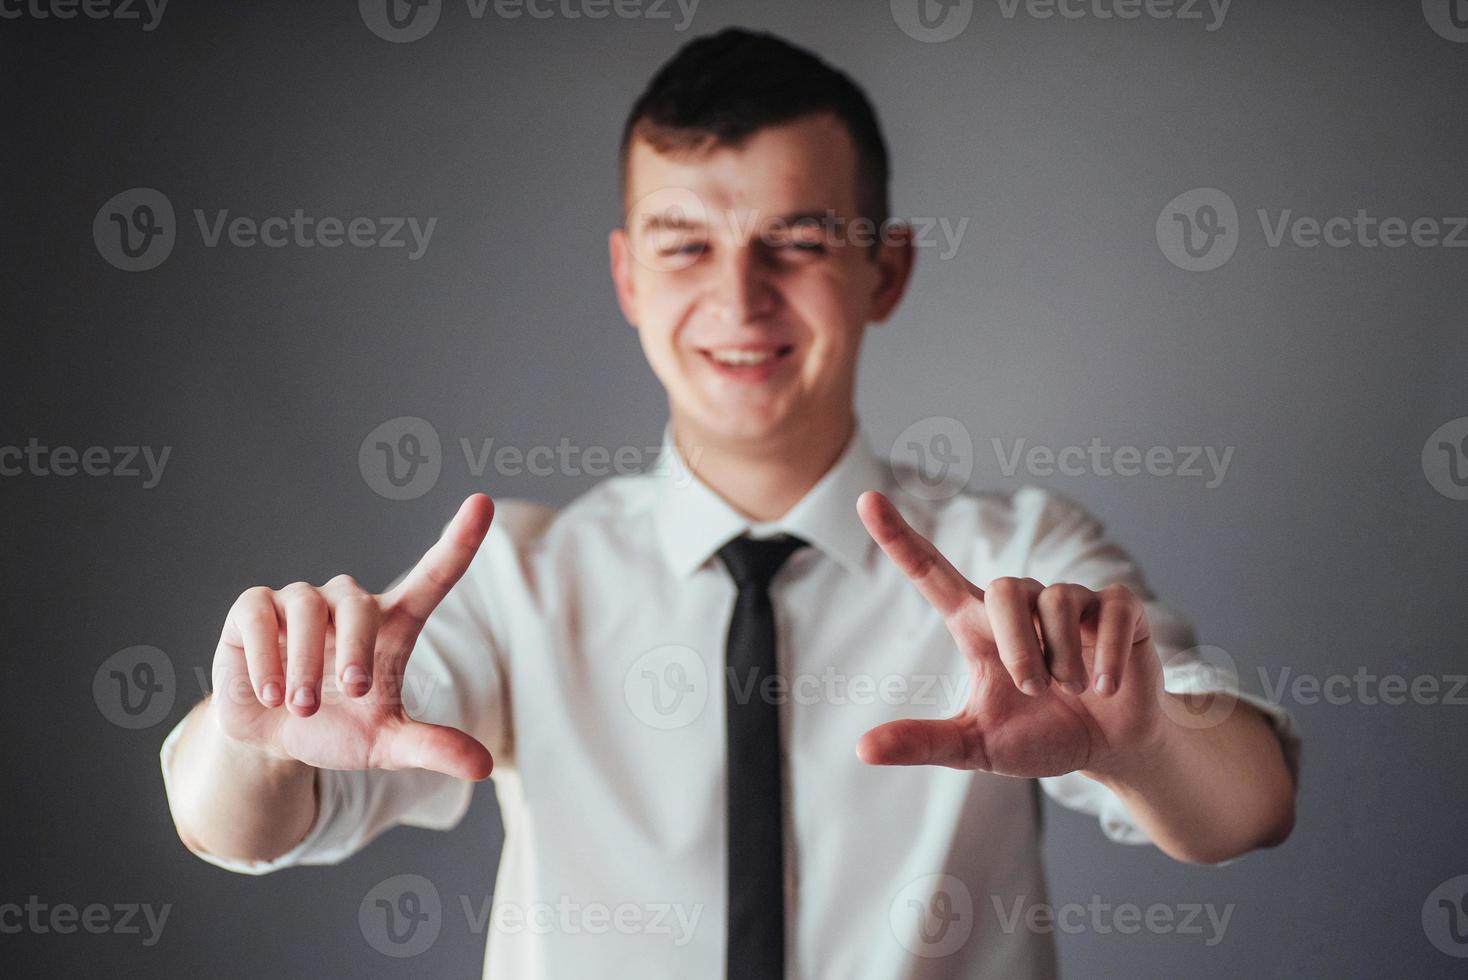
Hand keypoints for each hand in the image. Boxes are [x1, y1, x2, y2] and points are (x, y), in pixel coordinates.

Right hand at [207, 494, 495, 780]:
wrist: (275, 740)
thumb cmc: (341, 729)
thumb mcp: (387, 743)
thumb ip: (432, 747)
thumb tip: (484, 767)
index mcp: (393, 625)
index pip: (434, 574)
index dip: (459, 539)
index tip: (482, 503)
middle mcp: (348, 604)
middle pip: (359, 604)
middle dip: (356, 649)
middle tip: (353, 692)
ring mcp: (300, 602)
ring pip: (306, 609)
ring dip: (305, 662)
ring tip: (300, 706)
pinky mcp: (254, 609)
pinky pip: (258, 612)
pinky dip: (264, 654)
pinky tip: (270, 691)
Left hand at [854, 490, 1165, 778]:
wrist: (1107, 749)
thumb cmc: (1038, 735)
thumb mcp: (976, 745)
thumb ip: (924, 742)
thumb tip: (863, 749)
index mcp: (978, 625)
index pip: (931, 570)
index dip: (898, 536)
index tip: (867, 499)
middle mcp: (1021, 603)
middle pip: (1004, 588)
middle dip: (1020, 647)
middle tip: (1035, 690)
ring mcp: (1071, 601)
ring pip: (1056, 602)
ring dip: (1063, 660)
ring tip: (1073, 691)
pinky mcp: (1118, 608)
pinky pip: (1111, 610)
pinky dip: (1108, 656)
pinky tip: (1106, 687)